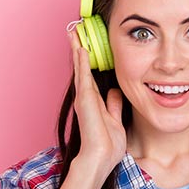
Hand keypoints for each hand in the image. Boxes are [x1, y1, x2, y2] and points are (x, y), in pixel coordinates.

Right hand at [68, 29, 126, 178]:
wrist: (100, 157)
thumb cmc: (107, 144)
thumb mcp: (115, 119)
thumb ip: (113, 104)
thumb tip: (115, 91)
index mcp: (94, 102)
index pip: (90, 76)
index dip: (87, 61)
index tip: (86, 45)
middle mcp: (87, 97)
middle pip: (82, 68)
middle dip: (79, 49)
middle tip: (75, 31)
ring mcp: (84, 98)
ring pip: (80, 68)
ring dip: (77, 49)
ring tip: (73, 32)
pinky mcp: (85, 99)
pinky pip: (83, 75)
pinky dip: (81, 61)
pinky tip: (80, 47)